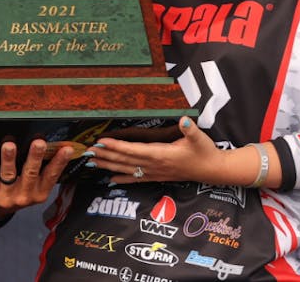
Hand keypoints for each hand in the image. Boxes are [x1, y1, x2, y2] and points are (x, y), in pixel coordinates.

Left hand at [0, 138, 72, 216]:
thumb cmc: (17, 191)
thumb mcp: (34, 187)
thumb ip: (42, 171)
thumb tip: (56, 146)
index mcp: (39, 193)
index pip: (51, 176)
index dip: (59, 162)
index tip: (66, 149)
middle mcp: (24, 195)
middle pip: (30, 174)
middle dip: (35, 157)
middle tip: (39, 143)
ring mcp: (6, 195)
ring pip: (8, 174)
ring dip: (9, 159)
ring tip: (9, 145)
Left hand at [86, 117, 237, 185]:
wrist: (212, 170)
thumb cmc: (205, 151)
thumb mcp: (199, 137)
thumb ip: (190, 129)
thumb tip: (184, 119)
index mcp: (161, 154)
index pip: (134, 150)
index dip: (117, 146)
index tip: (101, 141)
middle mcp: (155, 165)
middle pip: (125, 160)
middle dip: (106, 156)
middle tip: (87, 151)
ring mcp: (155, 172)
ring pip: (127, 170)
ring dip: (108, 166)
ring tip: (92, 163)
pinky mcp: (158, 176)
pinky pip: (136, 178)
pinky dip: (122, 178)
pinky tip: (110, 180)